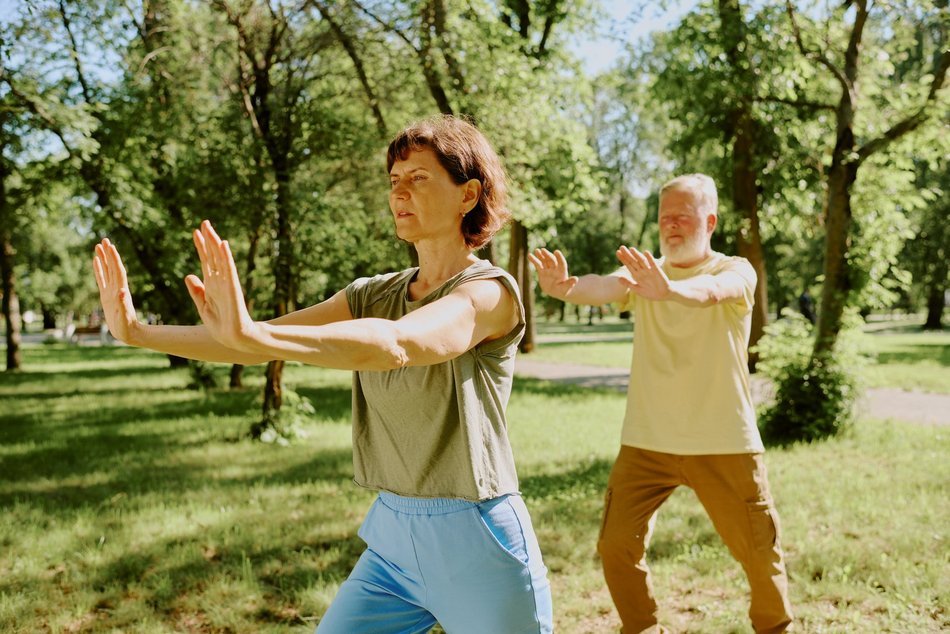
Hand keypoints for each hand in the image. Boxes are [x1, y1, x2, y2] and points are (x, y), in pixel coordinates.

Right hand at [92, 238, 139, 343]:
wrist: (129, 334)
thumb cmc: (127, 327)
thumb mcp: (125, 317)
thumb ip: (123, 305)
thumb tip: (122, 291)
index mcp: (120, 291)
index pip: (117, 271)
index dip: (114, 259)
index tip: (110, 246)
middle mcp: (116, 288)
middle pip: (112, 267)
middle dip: (109, 254)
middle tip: (104, 239)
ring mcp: (111, 291)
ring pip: (107, 271)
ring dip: (103, 258)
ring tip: (98, 246)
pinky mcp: (106, 296)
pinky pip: (101, 280)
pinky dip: (99, 270)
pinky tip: (96, 261)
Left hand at [184, 220, 259, 349]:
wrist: (234, 339)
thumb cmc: (221, 326)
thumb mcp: (203, 306)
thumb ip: (196, 291)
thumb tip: (188, 275)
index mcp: (212, 285)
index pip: (206, 261)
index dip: (201, 246)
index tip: (195, 232)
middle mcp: (220, 281)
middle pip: (213, 256)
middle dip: (209, 239)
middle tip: (204, 222)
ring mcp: (227, 284)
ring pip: (220, 259)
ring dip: (215, 243)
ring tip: (211, 228)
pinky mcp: (233, 289)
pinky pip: (229, 270)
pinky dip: (226, 257)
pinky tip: (223, 244)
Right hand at [528, 248, 577, 300]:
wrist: (556, 291)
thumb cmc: (563, 290)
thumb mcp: (566, 288)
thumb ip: (569, 283)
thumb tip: (576, 279)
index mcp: (562, 271)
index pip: (561, 263)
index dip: (559, 258)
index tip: (556, 252)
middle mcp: (555, 268)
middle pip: (551, 260)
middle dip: (547, 255)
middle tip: (543, 250)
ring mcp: (548, 269)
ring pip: (544, 261)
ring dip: (540, 255)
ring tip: (537, 250)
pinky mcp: (542, 271)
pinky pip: (538, 265)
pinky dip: (534, 260)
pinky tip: (529, 255)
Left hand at [616, 246, 670, 300]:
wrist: (663, 294)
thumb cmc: (650, 292)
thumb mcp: (637, 289)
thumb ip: (628, 283)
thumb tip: (618, 279)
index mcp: (637, 275)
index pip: (629, 265)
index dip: (623, 259)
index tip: (617, 252)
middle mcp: (642, 271)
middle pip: (633, 261)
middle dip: (627, 255)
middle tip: (621, 247)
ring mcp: (649, 270)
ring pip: (642, 261)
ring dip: (637, 255)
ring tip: (631, 249)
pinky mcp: (657, 271)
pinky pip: (652, 264)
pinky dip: (649, 258)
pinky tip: (646, 253)